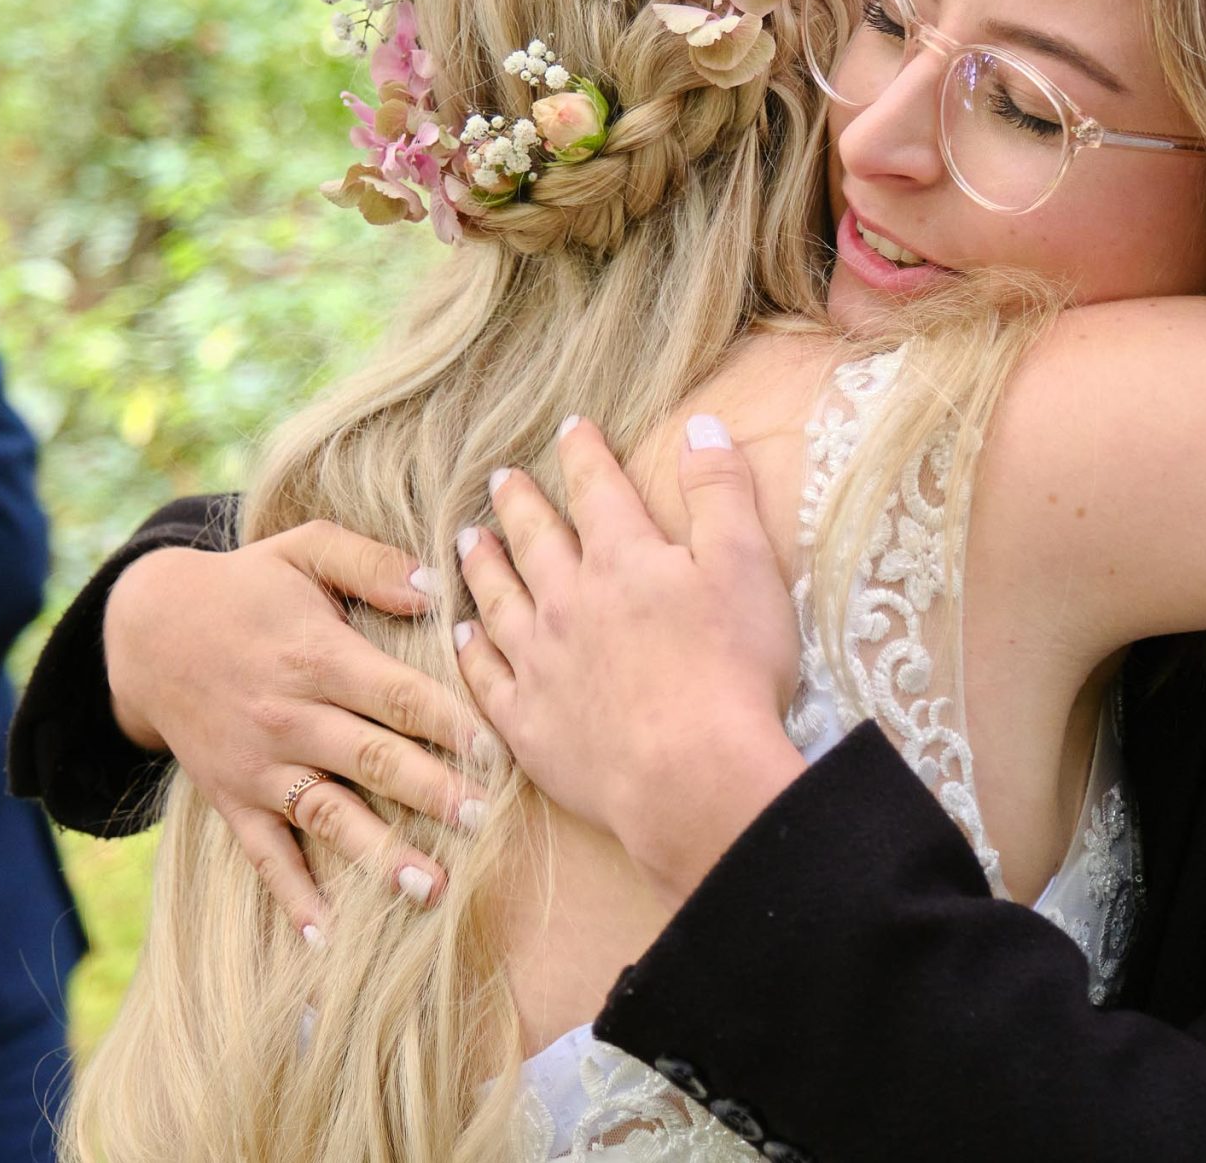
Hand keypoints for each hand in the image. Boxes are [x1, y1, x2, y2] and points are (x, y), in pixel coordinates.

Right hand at [104, 523, 482, 934]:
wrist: (148, 631)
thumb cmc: (246, 586)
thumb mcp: (304, 551)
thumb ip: (371, 562)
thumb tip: (436, 586)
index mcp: (316, 656)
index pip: (395, 694)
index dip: (447, 721)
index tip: (498, 749)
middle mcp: (288, 717)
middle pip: (372, 759)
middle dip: (431, 791)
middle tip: (485, 821)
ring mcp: (259, 766)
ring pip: (327, 816)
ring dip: (378, 854)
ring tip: (430, 889)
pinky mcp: (233, 801)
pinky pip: (265, 856)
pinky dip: (293, 898)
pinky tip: (325, 939)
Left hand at [455, 415, 806, 902]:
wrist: (691, 777)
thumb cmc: (732, 669)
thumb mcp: (745, 563)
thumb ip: (721, 491)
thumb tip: (702, 427)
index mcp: (622, 559)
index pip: (597, 489)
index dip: (584, 454)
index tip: (571, 429)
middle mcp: (568, 602)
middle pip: (535, 540)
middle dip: (519, 504)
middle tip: (500, 479)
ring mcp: (541, 664)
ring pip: (498, 601)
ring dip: (482, 567)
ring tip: (468, 541)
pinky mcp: (530, 724)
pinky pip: (487, 677)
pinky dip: (470, 651)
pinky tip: (460, 635)